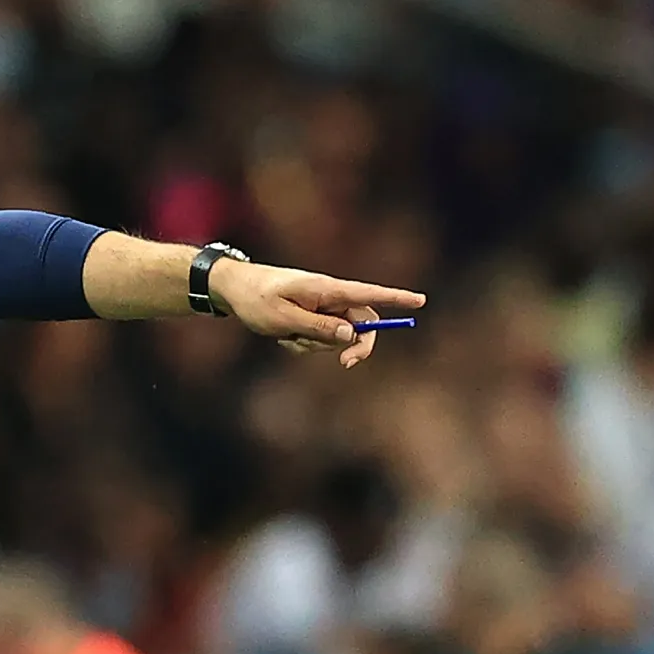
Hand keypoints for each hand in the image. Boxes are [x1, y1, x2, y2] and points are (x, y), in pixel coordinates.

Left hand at [209, 260, 424, 368]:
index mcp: (327, 289)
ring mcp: (320, 307)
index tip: (421, 301)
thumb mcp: (284, 318)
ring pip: (338, 336)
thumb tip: (352, 335)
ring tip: (287, 335)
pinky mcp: (310, 317)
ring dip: (316, 344)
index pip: (369, 294)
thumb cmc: (256, 299)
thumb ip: (319, 327)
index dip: (396, 298)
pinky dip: (303, 342)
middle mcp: (329, 296)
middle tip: (345, 364)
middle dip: (356, 345)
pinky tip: (282, 336)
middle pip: (363, 323)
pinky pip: (318, 338)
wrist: (232, 290)